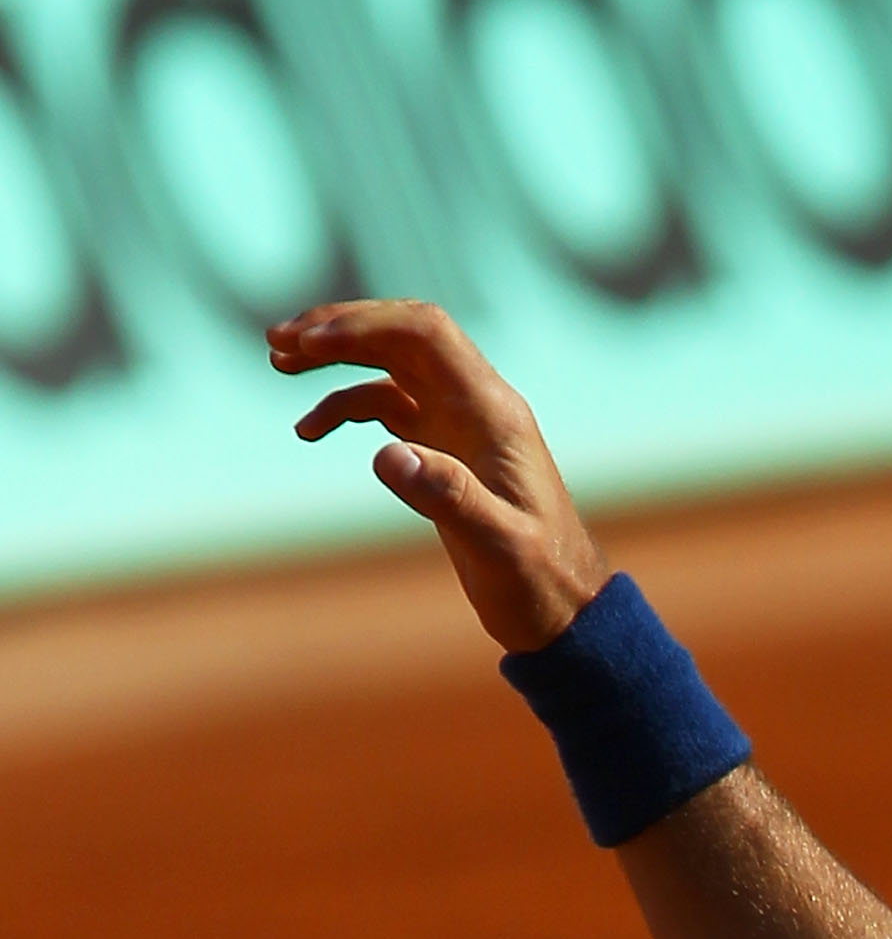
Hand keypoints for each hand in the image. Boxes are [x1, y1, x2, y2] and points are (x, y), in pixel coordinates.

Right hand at [266, 298, 607, 653]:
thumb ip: (449, 497)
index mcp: (494, 413)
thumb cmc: (542, 582)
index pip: (426, 335)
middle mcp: (477, 406)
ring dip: (337, 356)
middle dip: (341, 328)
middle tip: (279, 340)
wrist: (566, 612)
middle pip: (403, 336)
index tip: (310, 342)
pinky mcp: (445, 451)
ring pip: (391, 364)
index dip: (366, 326)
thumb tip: (386, 455)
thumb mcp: (500, 547)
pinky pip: (389, 406)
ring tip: (280, 360)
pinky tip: (309, 428)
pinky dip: (346, 405)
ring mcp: (460, 425)